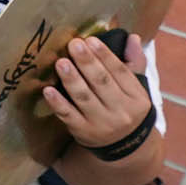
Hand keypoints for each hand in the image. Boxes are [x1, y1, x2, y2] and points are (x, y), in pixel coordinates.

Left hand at [45, 31, 151, 149]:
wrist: (126, 147)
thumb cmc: (127, 108)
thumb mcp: (137, 89)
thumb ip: (134, 62)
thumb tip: (132, 37)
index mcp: (137, 98)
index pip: (120, 73)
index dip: (105, 55)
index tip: (91, 40)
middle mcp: (122, 111)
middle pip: (102, 83)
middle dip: (87, 62)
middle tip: (73, 44)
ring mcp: (102, 124)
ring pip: (84, 98)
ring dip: (71, 79)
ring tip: (61, 62)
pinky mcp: (84, 133)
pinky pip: (69, 116)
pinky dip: (58, 103)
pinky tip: (47, 90)